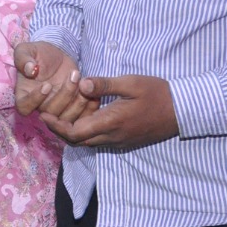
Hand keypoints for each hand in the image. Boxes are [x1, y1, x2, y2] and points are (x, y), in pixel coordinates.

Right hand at [14, 41, 95, 123]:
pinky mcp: (73, 110)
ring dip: (78, 102)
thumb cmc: (38, 53)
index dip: (35, 100)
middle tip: (73, 76)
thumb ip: (23, 58)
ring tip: (84, 82)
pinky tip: (94, 93)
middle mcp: (40, 106)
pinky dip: (89, 108)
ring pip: (66, 118)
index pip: (24, 107)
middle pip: (50, 113)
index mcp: (24, 95)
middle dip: (64, 95)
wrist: (57, 56)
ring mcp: (57, 110)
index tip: (47, 85)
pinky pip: (81, 118)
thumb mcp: (27, 50)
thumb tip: (29, 69)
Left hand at [40, 75, 178, 149]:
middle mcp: (113, 137)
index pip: (75, 133)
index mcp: (111, 122)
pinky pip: (99, 141)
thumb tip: (81, 83)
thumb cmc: (157, 93)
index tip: (43, 114)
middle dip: (59, 130)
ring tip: (62, 114)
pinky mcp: (124, 142)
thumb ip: (105, 84)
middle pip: (77, 141)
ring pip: (87, 142)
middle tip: (47, 115)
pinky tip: (84, 116)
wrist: (182, 111)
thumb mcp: (131, 83)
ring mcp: (119, 142)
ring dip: (72, 131)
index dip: (56, 126)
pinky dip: (86, 132)